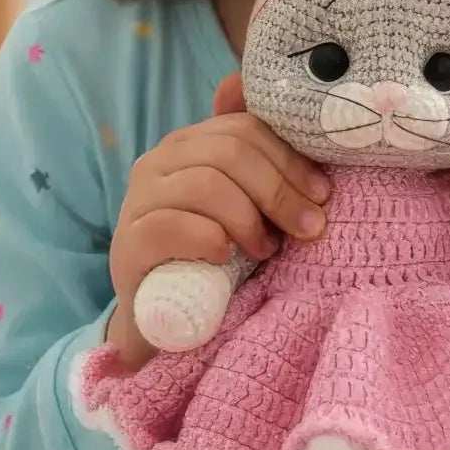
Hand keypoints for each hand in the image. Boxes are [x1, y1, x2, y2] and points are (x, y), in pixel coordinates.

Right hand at [107, 74, 329, 369]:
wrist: (163, 320)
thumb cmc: (213, 258)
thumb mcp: (246, 209)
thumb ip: (264, 171)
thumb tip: (298, 146)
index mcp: (188, 145)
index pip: (244, 129)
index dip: (289, 160)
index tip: (322, 195)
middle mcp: (157, 163)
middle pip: (229, 152)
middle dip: (278, 190)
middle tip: (308, 228)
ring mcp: (137, 202)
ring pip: (205, 184)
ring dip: (248, 219)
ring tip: (267, 250)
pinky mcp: (127, 244)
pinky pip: (170, 226)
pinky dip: (209, 239)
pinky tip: (227, 257)